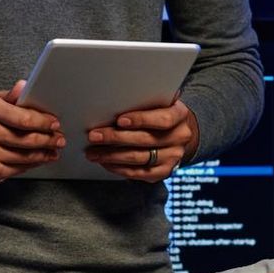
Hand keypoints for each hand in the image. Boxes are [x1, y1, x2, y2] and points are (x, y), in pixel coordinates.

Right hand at [0, 81, 64, 185]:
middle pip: (28, 139)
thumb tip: (25, 85)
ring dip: (45, 153)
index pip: (24, 118)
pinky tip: (40, 159)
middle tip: (60, 139)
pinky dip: (33, 164)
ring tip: (54, 150)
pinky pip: (19, 168)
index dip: (44, 122)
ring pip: (26, 156)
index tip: (55, 123)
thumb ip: (11, 96)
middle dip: (49, 139)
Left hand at [84, 98, 198, 182]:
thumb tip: (114, 99)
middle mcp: (179, 137)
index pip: (163, 119)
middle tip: (94, 136)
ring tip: (93, 152)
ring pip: (139, 158)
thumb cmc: (159, 113)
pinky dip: (119, 168)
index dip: (141, 120)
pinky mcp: (164, 171)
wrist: (177, 133)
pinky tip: (106, 162)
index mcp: (179, 115)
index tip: (119, 120)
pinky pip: (139, 173)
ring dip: (112, 156)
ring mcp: (173, 156)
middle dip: (115, 138)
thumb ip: (144, 101)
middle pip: (146, 140)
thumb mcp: (158, 102)